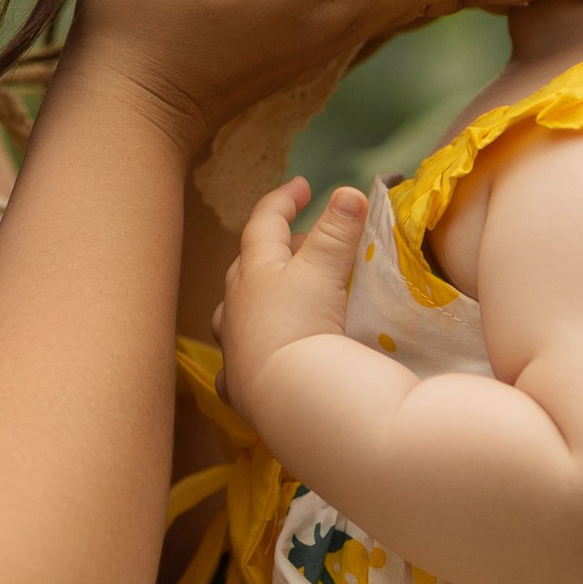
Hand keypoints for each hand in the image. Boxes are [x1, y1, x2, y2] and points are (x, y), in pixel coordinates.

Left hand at [217, 174, 369, 437]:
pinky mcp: (238, 386)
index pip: (264, 222)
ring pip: (236, 312)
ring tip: (282, 297)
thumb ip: (338, 230)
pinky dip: (249, 353)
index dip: (283, 200)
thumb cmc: (303, 325)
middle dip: (276, 250)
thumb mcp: (324, 270)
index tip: (302, 186)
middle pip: (249, 266)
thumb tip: (349, 192)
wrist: (288, 397)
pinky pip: (237, 364)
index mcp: (254, 271)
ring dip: (258, 298)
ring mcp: (233, 347)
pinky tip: (259, 359)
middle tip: (305, 244)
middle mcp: (236, 306)